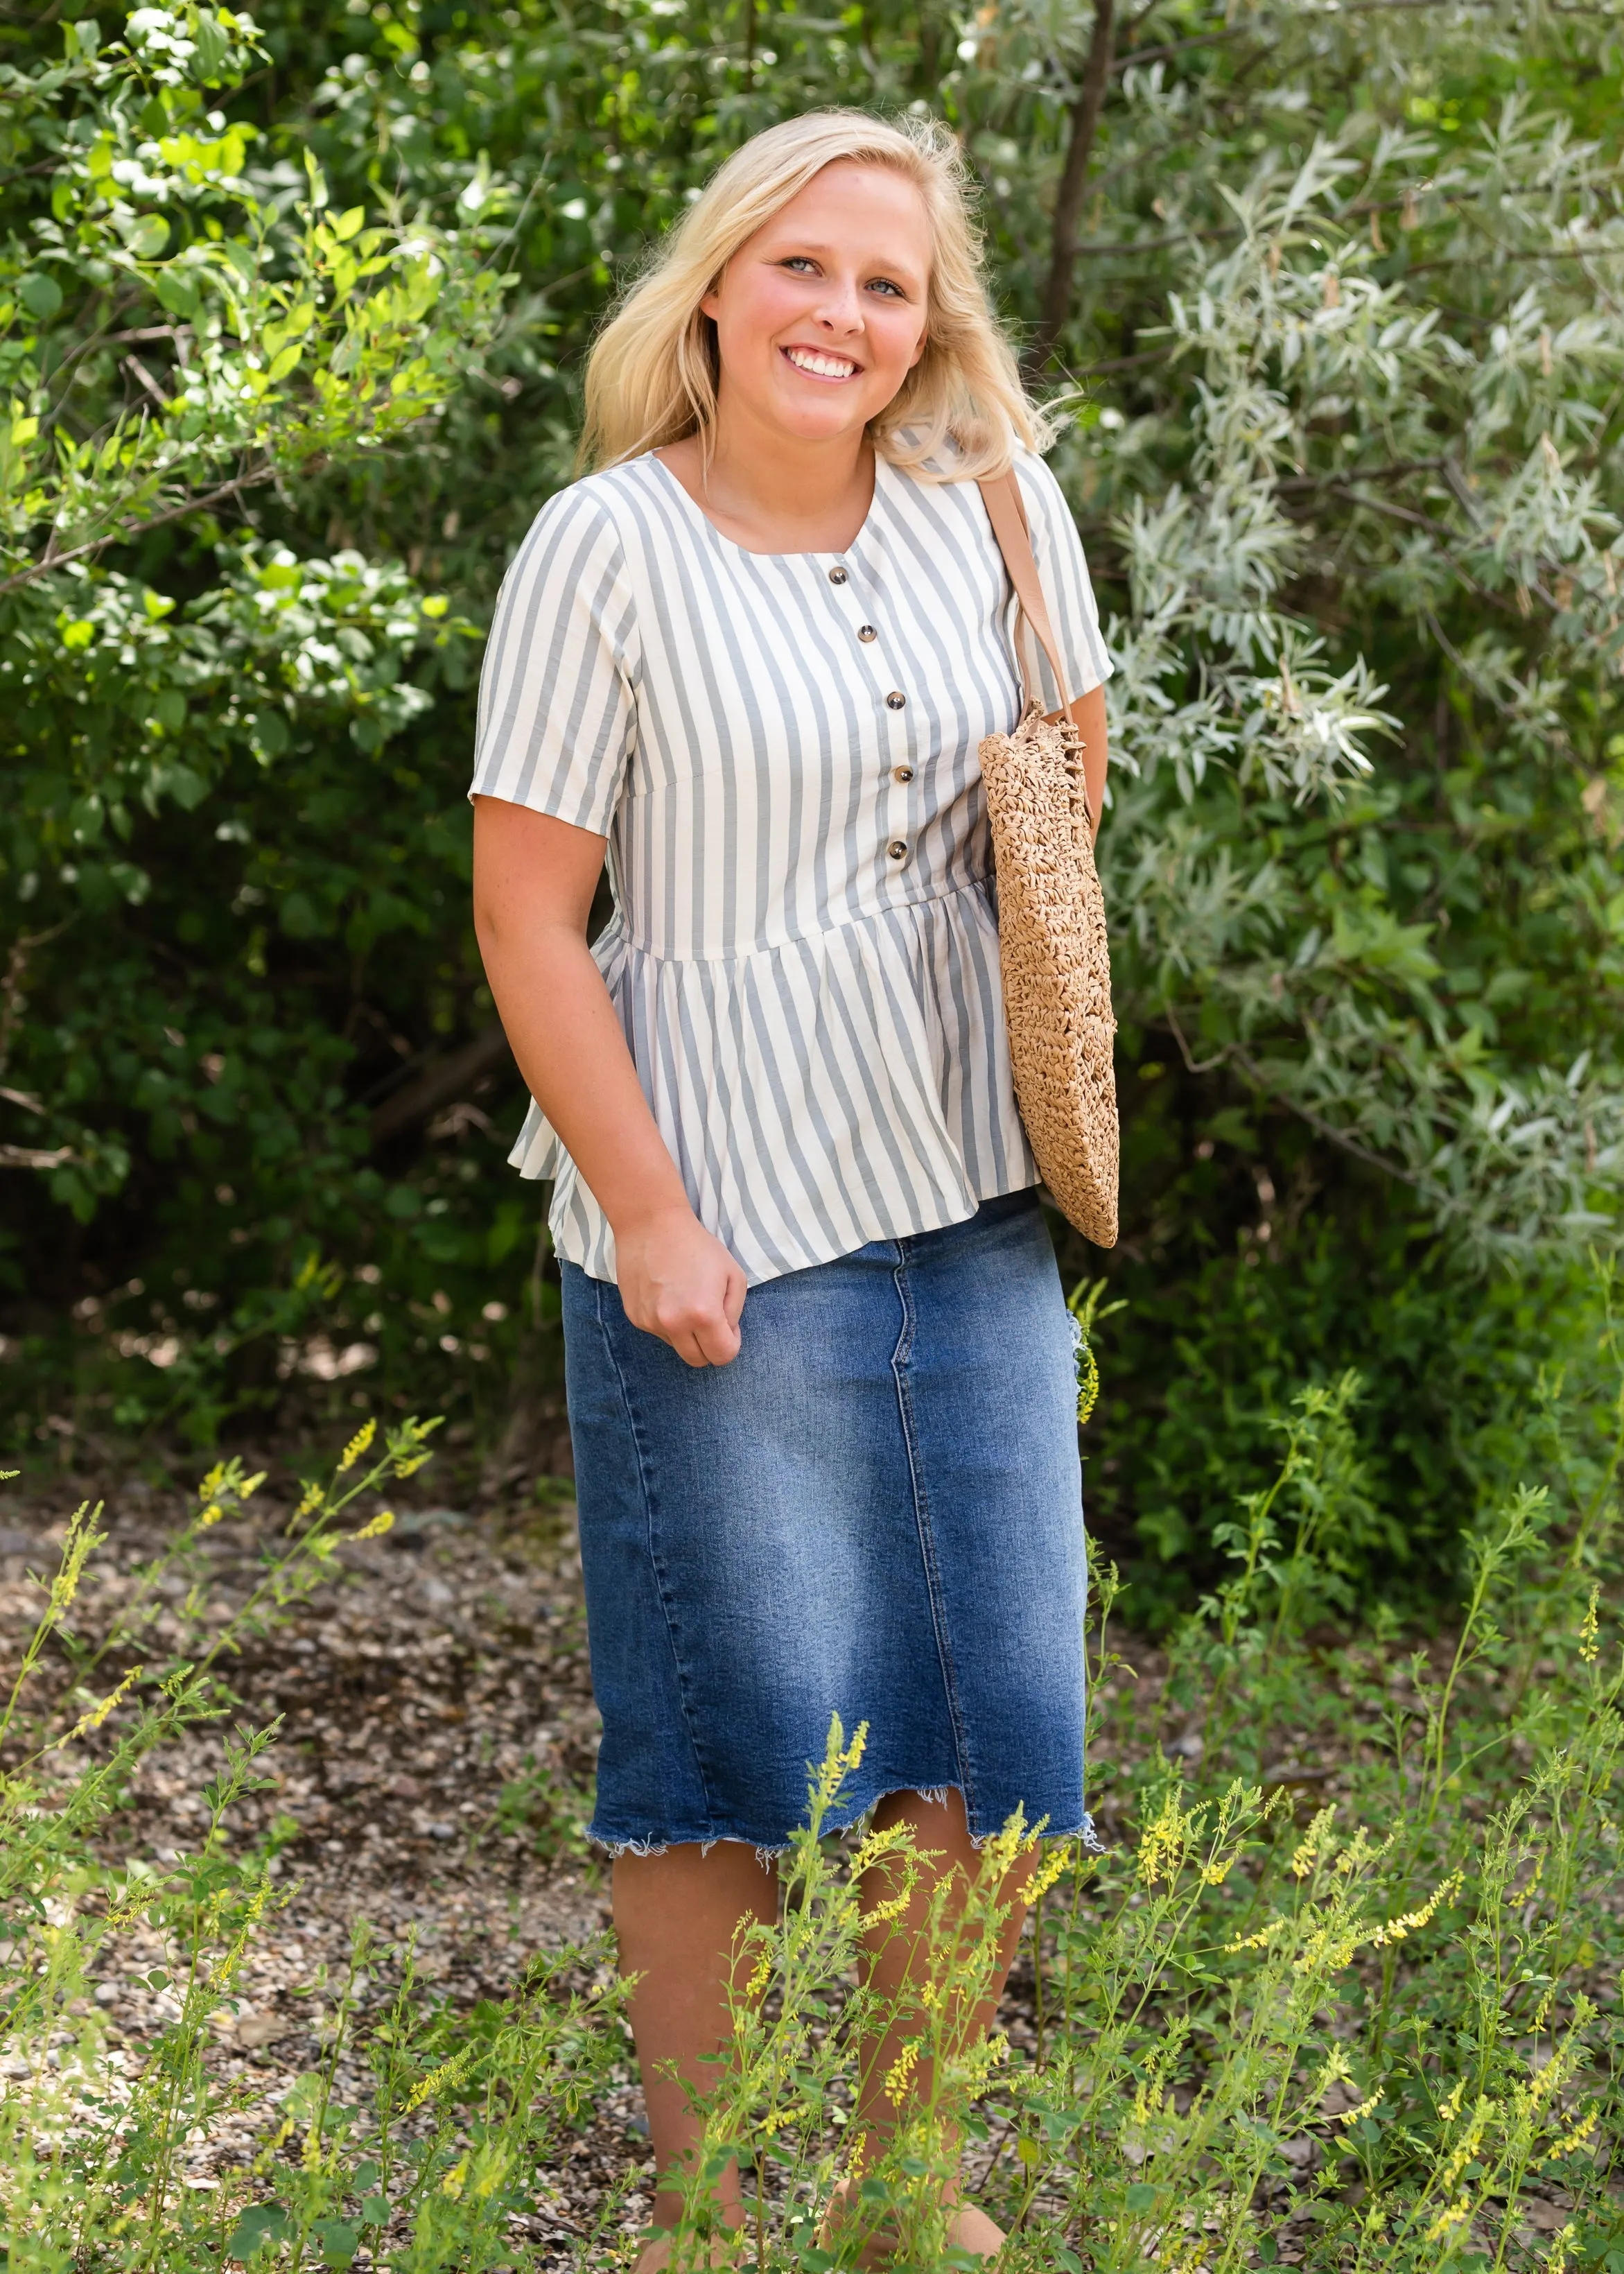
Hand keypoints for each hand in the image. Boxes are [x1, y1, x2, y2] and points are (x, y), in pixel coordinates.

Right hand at [614, 1204, 746, 1366]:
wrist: (651, 1224)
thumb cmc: (698, 1246)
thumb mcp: (734, 1274)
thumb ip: (734, 1312)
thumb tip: (725, 1333)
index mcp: (703, 1315)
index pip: (722, 1356)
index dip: (730, 1343)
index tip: (728, 1326)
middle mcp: (674, 1324)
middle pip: (698, 1360)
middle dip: (709, 1347)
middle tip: (711, 1320)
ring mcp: (651, 1322)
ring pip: (677, 1346)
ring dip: (686, 1333)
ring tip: (685, 1298)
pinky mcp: (635, 1317)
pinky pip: (659, 1332)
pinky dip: (667, 1322)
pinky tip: (667, 1294)